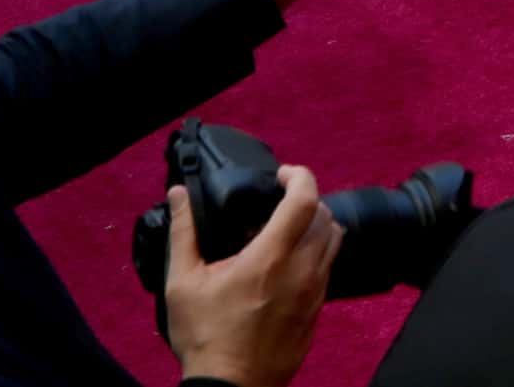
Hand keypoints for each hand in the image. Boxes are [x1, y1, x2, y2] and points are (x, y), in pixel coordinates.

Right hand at [164, 168, 340, 386]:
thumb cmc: (205, 338)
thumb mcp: (183, 283)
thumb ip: (184, 232)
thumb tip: (179, 194)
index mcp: (271, 258)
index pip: (305, 199)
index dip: (300, 176)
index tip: (282, 174)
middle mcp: (302, 270)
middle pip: (325, 215)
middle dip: (306, 199)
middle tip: (280, 203)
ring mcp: (315, 292)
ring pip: (334, 241)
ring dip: (316, 225)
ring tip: (287, 230)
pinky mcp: (319, 311)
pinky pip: (329, 269)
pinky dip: (317, 255)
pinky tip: (289, 265)